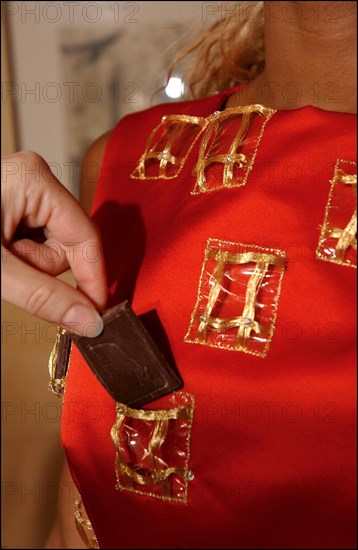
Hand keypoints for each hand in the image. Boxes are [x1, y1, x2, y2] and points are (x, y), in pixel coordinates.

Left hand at [1, 151, 107, 336]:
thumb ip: (43, 296)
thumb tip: (89, 320)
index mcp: (34, 180)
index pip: (85, 236)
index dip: (93, 278)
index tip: (96, 314)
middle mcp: (34, 179)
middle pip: (67, 243)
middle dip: (39, 267)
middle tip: (6, 268)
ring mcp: (24, 191)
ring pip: (51, 246)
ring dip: (26, 264)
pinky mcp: (15, 205)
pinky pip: (35, 243)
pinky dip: (19, 258)